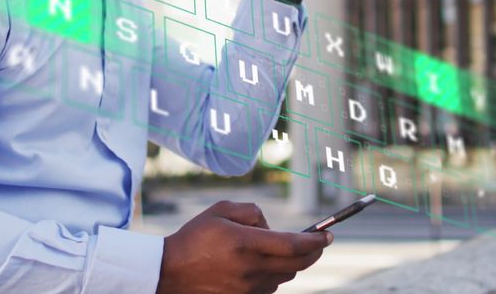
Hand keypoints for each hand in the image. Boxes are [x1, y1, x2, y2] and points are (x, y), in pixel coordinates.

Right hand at [157, 200, 332, 293]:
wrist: (168, 273)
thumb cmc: (193, 238)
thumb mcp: (220, 210)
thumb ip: (252, 211)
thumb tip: (271, 226)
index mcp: (246, 244)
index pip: (294, 245)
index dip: (315, 240)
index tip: (327, 235)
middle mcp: (251, 269)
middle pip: (297, 265)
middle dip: (313, 252)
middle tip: (319, 243)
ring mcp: (248, 289)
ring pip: (285, 276)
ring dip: (291, 263)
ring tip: (280, 250)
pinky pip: (270, 288)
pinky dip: (274, 276)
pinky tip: (263, 266)